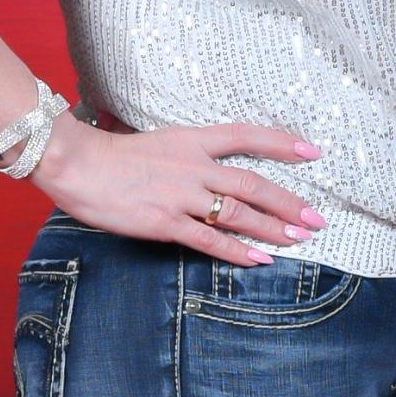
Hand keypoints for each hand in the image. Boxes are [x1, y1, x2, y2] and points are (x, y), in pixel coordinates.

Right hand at [28, 110, 326, 265]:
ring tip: (298, 239)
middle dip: (288, 201)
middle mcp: (193, 165)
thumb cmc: (112, 154)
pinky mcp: (165, 222)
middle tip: (316, 217)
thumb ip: (185, 154)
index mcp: (191, 139)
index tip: (312, 151)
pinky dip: (238, 252)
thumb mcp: (158, 142)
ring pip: (238, 213)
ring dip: (272, 228)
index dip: (281, 143)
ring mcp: (181, 195)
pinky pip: (209, 240)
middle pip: (252, 182)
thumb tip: (208, 166)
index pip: (246, 135)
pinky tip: (259, 260)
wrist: (79, 164)